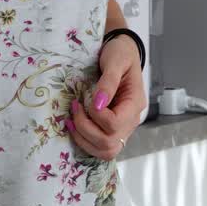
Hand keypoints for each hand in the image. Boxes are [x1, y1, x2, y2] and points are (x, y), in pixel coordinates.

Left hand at [66, 34, 144, 159]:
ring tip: (71, 122)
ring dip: (84, 140)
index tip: (84, 99)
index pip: (115, 124)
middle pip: (109, 144)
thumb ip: (108, 82)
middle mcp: (131, 121)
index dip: (96, 116)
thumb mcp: (116, 60)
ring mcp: (123, 129)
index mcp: (135, 104)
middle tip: (75, 109)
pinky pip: (100, 148)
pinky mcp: (113, 131)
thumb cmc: (120, 54)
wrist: (123, 54)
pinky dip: (85, 142)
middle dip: (85, 130)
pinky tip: (75, 127)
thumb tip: (98, 104)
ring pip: (106, 152)